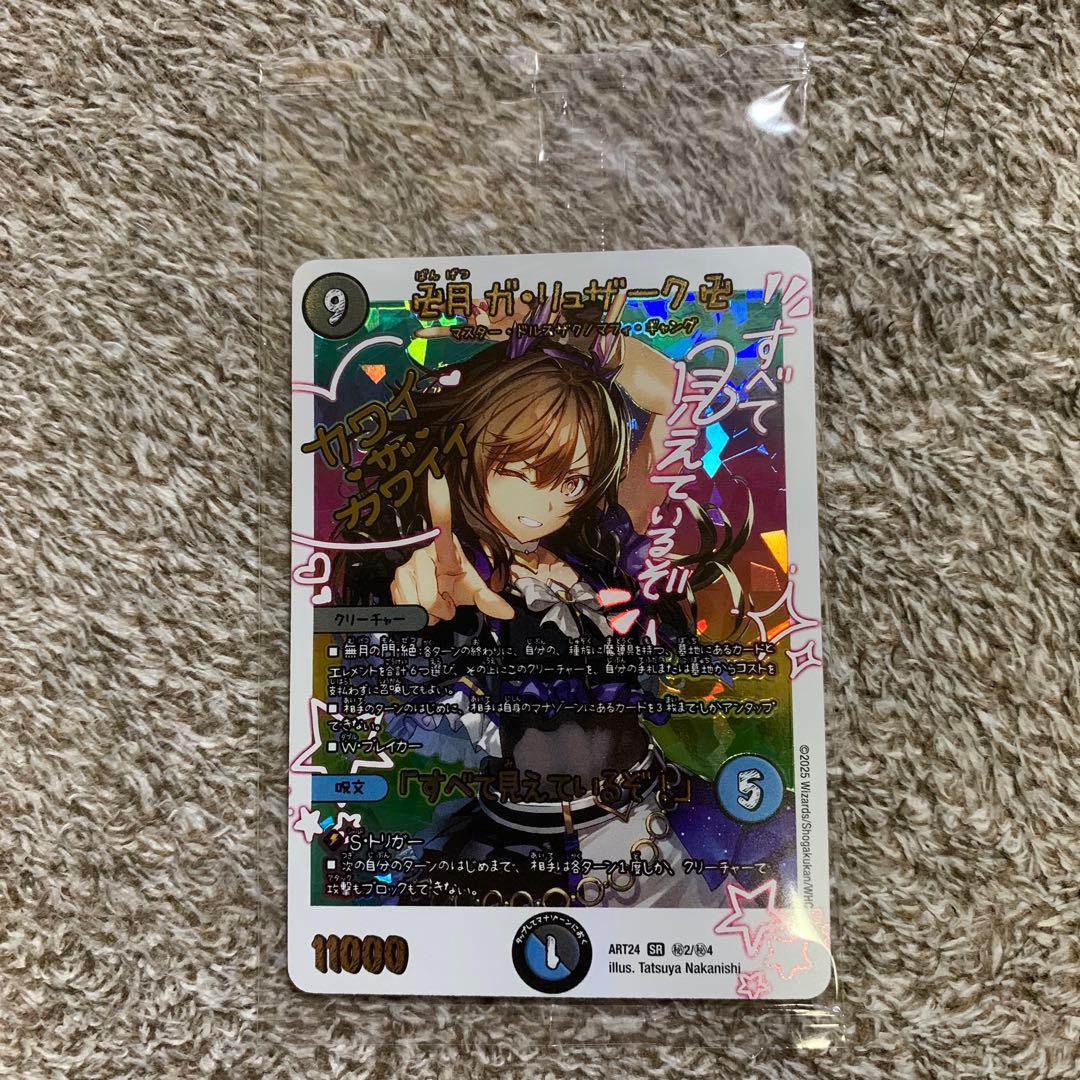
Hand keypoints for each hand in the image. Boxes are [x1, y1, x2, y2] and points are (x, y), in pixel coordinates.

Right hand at [389, 472, 514, 624]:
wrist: (438, 592)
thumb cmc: (456, 583)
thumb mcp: (474, 590)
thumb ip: (490, 601)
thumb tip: (508, 613)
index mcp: (445, 550)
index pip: (442, 527)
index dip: (440, 506)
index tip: (437, 479)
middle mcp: (422, 554)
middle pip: (430, 598)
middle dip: (441, 610)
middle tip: (447, 605)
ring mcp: (406, 568)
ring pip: (417, 605)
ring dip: (429, 615)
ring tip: (436, 605)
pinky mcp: (394, 581)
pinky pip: (405, 608)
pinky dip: (416, 615)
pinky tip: (422, 606)